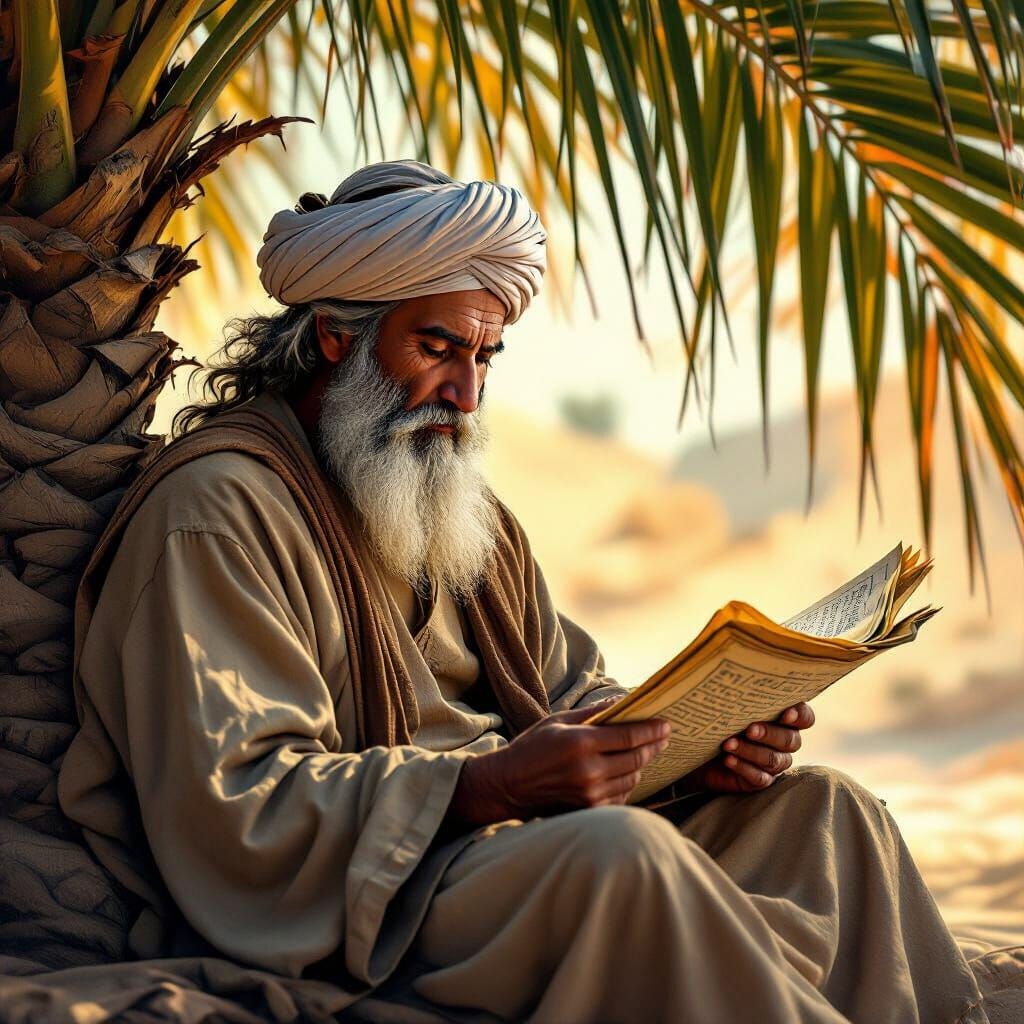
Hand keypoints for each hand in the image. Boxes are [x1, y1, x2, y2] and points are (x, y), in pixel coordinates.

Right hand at [447, 698, 670, 826]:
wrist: (507, 787)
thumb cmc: (530, 749)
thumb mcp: (557, 721)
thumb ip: (591, 713)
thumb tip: (619, 701)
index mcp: (581, 743)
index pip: (629, 736)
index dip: (652, 730)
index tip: (666, 724)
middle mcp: (589, 770)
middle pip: (636, 758)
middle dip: (654, 745)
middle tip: (665, 736)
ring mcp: (590, 794)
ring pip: (632, 778)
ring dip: (642, 764)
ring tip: (647, 752)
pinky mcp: (588, 809)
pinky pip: (621, 796)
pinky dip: (628, 782)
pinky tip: (628, 772)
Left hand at [680, 702, 815, 794]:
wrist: (699, 747)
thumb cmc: (718, 719)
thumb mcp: (729, 705)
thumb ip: (741, 697)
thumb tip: (735, 686)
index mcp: (784, 718)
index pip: (805, 717)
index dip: (800, 716)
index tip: (786, 714)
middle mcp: (784, 741)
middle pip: (791, 740)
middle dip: (769, 734)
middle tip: (749, 729)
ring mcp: (774, 763)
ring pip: (773, 760)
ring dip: (750, 751)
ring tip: (728, 744)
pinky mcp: (759, 779)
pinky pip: (760, 778)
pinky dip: (743, 767)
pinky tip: (728, 759)